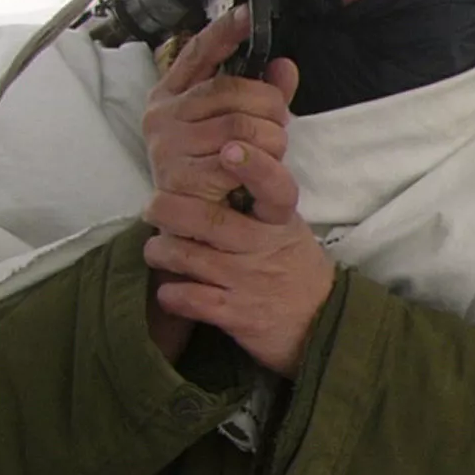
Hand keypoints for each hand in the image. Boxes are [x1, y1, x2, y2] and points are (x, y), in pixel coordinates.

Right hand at [142, 8, 299, 202]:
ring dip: (271, 139)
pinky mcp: (180, 177)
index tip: (248, 14)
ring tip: (271, 152)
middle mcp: (161, 116)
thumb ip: (263, 96)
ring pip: (241, 124)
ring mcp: (167, 146)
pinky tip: (257, 172)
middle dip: (270, 106)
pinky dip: (261, 163)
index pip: (197, 54)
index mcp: (170, 96)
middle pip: (232, 90)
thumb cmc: (221, 173)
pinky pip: (238, 157)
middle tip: (280, 124)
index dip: (224, 32)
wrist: (203, 230)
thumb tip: (285, 66)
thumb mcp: (243, 128)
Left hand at [142, 144, 332, 378]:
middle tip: (154, 206)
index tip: (231, 149)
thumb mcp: (288, 229)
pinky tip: (172, 292)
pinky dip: (170, 294)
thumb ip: (257, 202)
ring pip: (186, 257)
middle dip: (169, 208)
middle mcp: (264, 249)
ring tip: (158, 250)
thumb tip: (216, 162)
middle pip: (208, 219)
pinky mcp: (236, 316)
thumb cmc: (295, 268)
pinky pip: (186, 299)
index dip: (254, 167)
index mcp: (280, 223)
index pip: (275, 189)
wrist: (321, 325)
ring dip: (160, 251)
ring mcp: (248, 282)